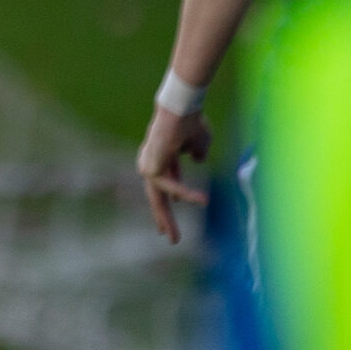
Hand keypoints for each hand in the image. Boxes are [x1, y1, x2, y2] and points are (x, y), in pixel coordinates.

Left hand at [138, 104, 210, 242]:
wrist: (182, 109)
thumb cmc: (190, 122)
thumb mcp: (200, 141)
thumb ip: (198, 152)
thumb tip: (196, 160)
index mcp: (160, 157)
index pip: (164, 184)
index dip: (172, 198)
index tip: (176, 209)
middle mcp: (151, 163)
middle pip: (157, 197)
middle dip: (164, 219)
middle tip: (170, 240)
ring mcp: (149, 167)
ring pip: (159, 200)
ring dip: (167, 220)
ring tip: (174, 239)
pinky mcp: (152, 170)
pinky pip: (172, 188)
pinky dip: (186, 194)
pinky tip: (202, 200)